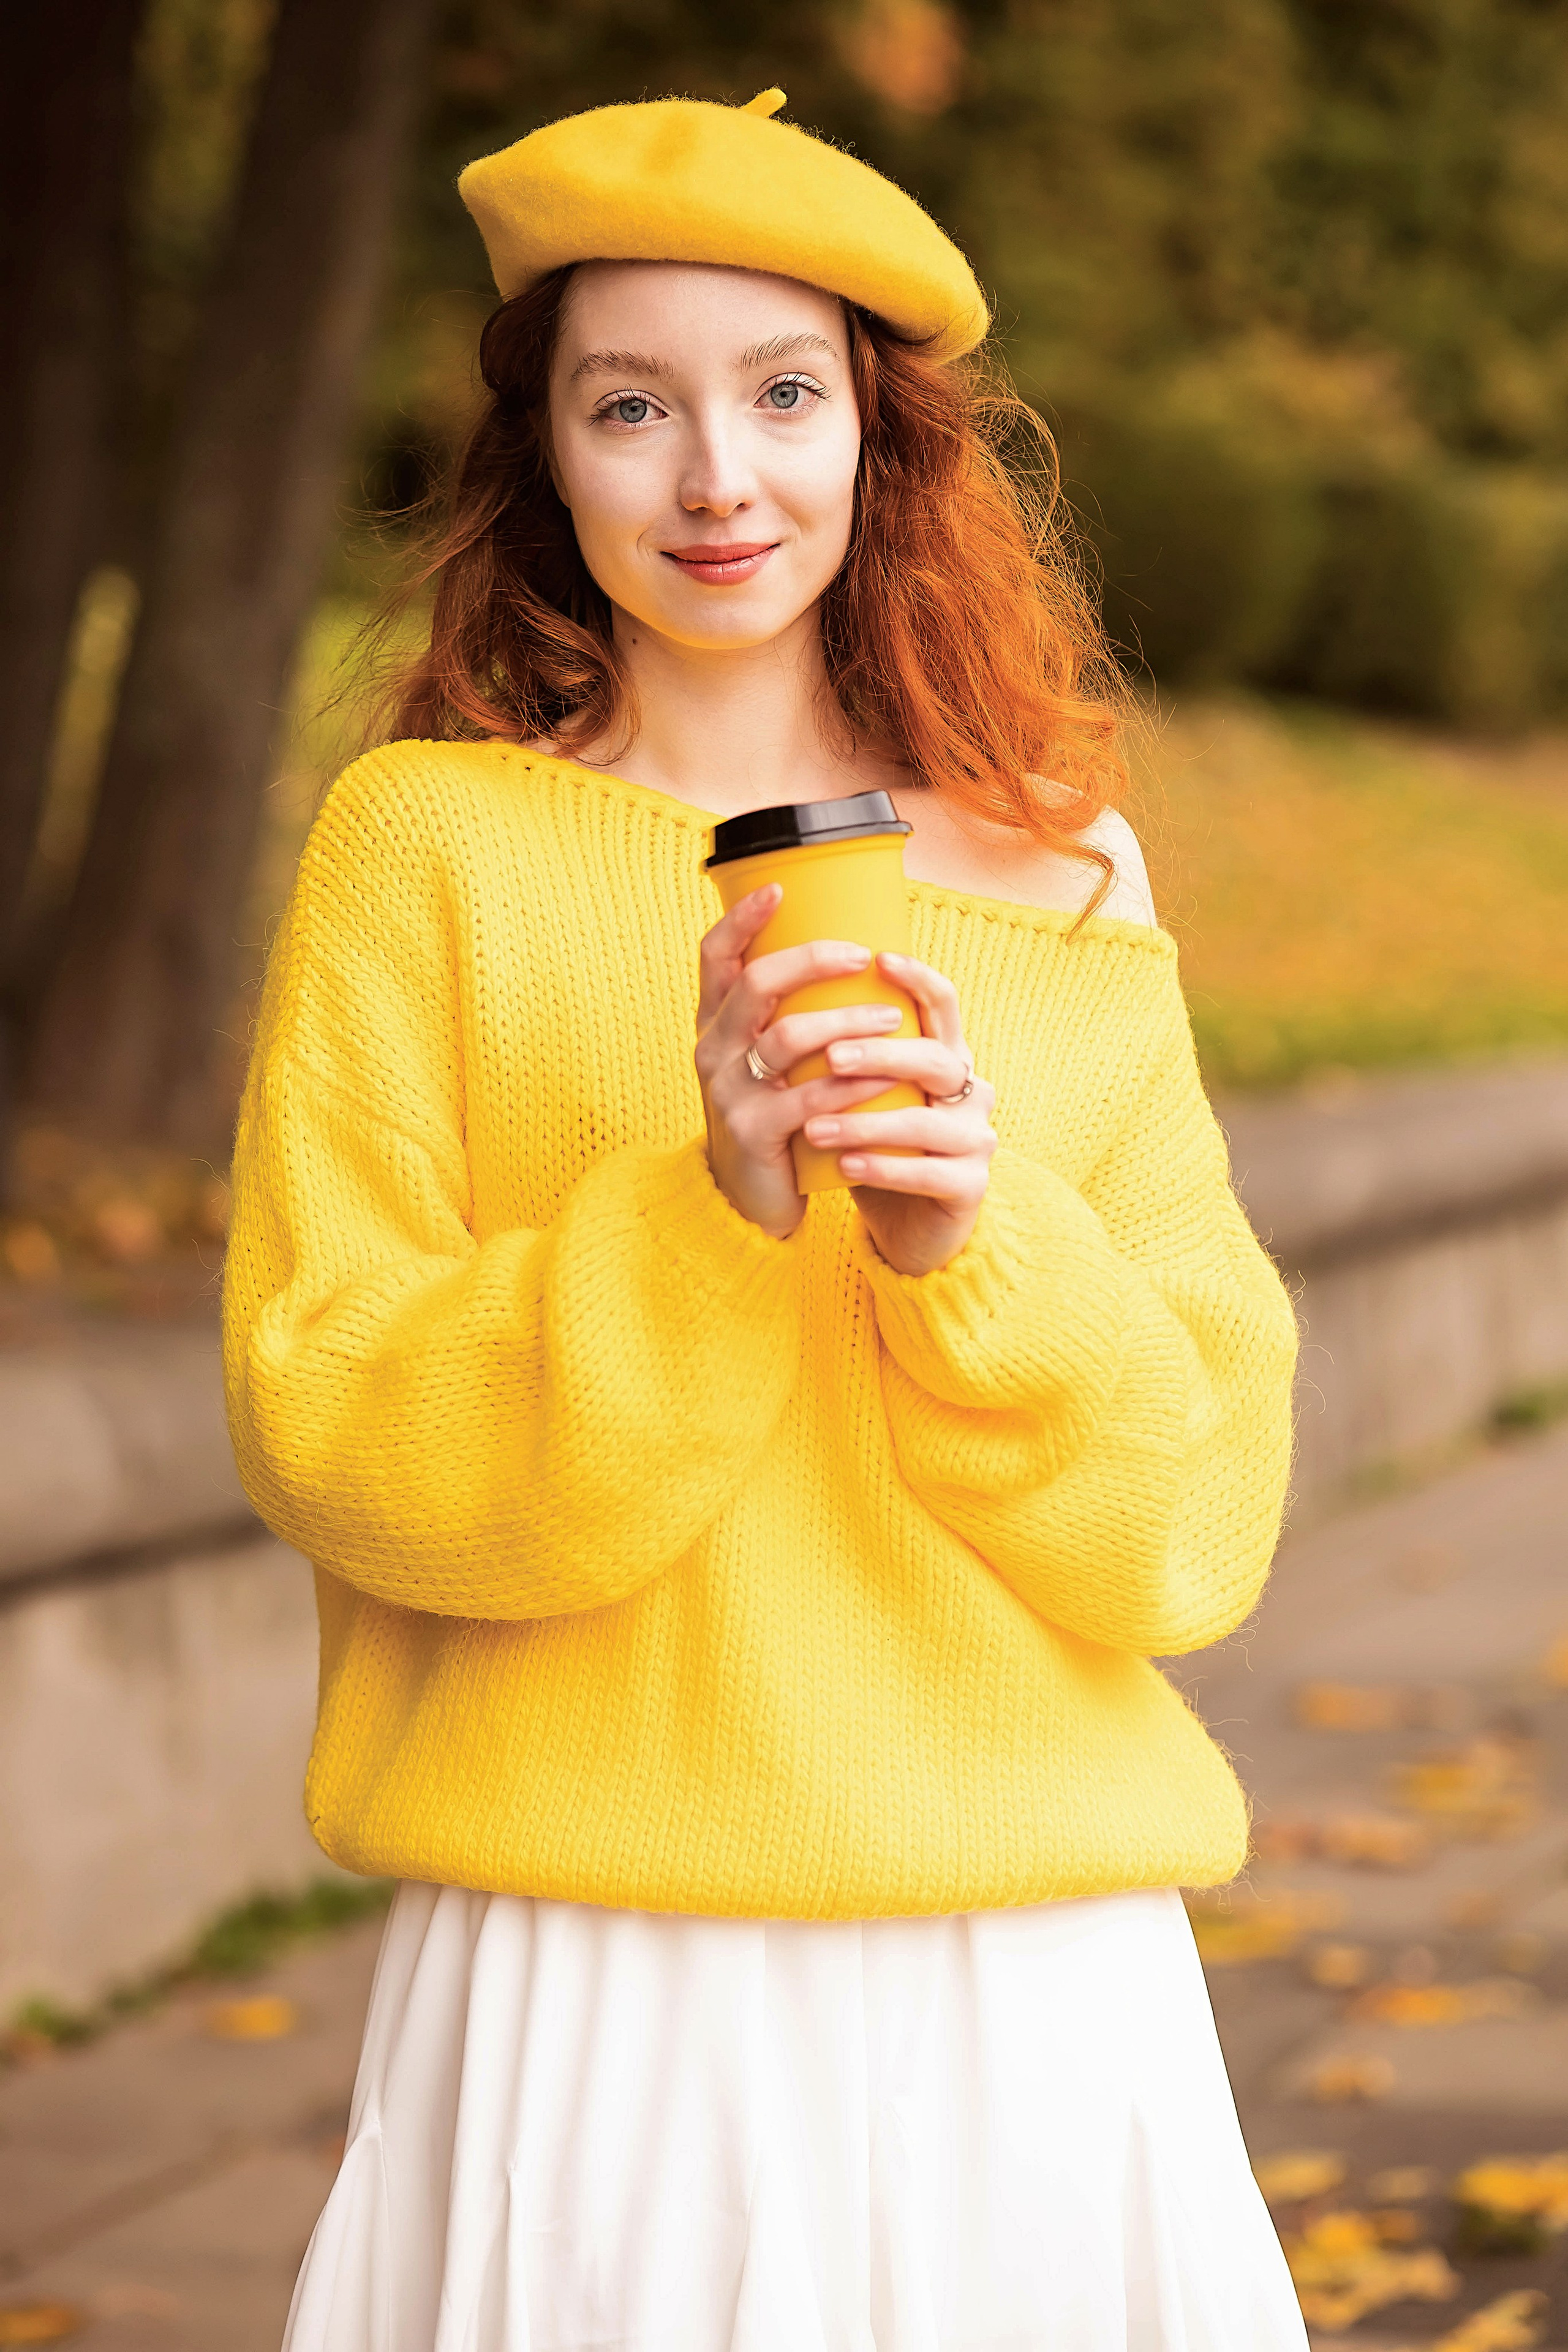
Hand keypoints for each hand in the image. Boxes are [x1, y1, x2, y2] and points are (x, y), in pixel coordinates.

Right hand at [695, 888, 922, 1239]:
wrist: (746, 1199)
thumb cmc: (774, 1113)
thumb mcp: (768, 1060)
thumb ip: (791, 1015)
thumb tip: (857, 957)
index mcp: (715, 1022)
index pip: (714, 955)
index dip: (741, 917)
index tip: (779, 887)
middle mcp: (713, 1049)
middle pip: (756, 984)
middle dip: (811, 961)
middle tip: (863, 957)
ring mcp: (729, 1091)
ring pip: (787, 1037)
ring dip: (846, 1022)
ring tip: (893, 1020)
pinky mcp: (753, 1132)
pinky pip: (809, 1098)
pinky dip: (853, 1084)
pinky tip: (887, 1077)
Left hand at [801, 952, 996, 1276]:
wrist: (908, 1228)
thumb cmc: (875, 1148)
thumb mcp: (860, 1095)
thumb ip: (840, 1054)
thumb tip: (775, 997)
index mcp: (945, 1059)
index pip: (944, 1005)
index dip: (919, 978)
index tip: (878, 959)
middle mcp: (968, 1092)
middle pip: (935, 1058)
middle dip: (881, 1054)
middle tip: (830, 1058)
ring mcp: (974, 1140)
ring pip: (926, 1122)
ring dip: (866, 1123)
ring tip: (814, 1129)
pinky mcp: (970, 1187)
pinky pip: (929, 1173)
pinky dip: (884, 1169)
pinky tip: (845, 1168)